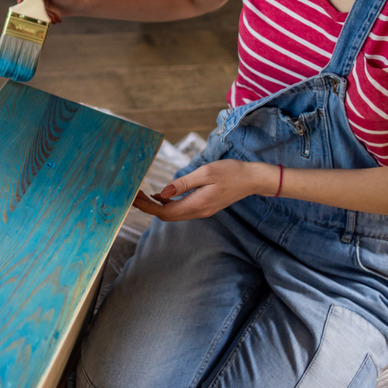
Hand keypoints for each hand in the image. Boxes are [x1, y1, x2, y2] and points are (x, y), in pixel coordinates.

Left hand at [131, 160, 277, 220]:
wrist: (252, 179)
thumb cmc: (231, 172)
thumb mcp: (206, 173)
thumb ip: (183, 183)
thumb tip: (162, 192)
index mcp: (196, 204)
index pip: (165, 212)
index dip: (147, 207)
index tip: (134, 199)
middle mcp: (198, 212)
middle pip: (166, 215)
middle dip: (148, 207)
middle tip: (134, 196)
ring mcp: (201, 210)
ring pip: (173, 213)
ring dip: (157, 206)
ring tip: (143, 195)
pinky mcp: (204, 206)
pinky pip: (181, 209)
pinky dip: (168, 203)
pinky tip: (161, 195)